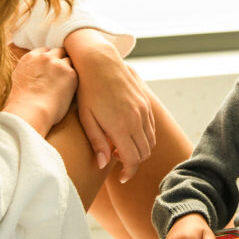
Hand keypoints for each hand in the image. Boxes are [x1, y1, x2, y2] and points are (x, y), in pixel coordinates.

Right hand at [4, 47, 77, 136]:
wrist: (31, 110)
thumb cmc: (22, 103)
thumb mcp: (18, 80)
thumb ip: (29, 71)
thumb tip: (35, 75)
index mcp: (30, 58)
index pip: (44, 51)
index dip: (48, 59)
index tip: (50, 68)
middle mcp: (44, 58)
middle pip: (58, 51)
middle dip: (60, 59)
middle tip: (62, 72)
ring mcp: (58, 64)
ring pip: (68, 59)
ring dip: (68, 68)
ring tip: (67, 81)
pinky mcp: (70, 73)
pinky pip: (76, 72)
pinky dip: (74, 79)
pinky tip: (70, 88)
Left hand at [65, 29, 155, 181]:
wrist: (99, 61)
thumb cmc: (88, 90)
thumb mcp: (87, 118)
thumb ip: (97, 143)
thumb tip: (102, 165)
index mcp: (121, 126)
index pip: (133, 159)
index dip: (129, 172)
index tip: (121, 177)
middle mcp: (137, 119)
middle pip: (145, 152)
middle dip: (134, 162)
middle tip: (118, 162)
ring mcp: (144, 110)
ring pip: (151, 140)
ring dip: (140, 149)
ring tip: (121, 148)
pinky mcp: (145, 102)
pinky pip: (151, 127)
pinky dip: (144, 136)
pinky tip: (128, 133)